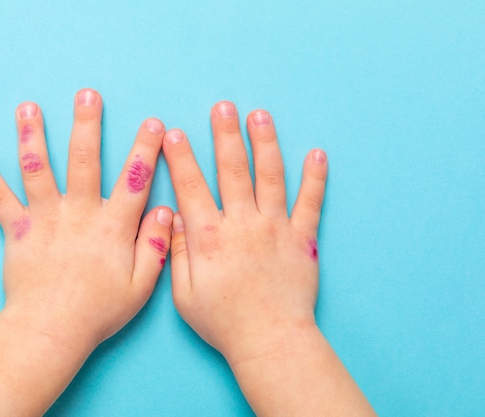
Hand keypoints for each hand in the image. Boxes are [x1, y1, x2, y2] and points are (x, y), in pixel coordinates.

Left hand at [0, 89, 172, 416]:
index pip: (134, 179)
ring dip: (32, 135)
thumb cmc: (98, 310)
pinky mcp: (17, 230)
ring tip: (28, 107)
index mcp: (111, 225)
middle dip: (87, 124)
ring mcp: (45, 218)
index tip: (153, 124)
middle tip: (87, 94)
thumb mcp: (141, 285)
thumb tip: (165, 210)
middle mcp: (78, 212)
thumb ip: (155, 244)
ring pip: (38, 168)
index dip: (146, 150)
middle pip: (84, 160)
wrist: (50, 329)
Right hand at [163, 101, 326, 364]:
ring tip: (260, 116)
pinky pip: (311, 203)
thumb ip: (177, 251)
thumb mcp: (184, 293)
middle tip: (223, 107)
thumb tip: (174, 216)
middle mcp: (243, 224)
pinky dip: (315, 178)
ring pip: (270, 176)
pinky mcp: (303, 239)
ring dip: (265, 143)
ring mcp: (276, 228)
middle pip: (233, 170)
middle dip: (225, 135)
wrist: (270, 340)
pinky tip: (317, 153)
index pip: (191, 186)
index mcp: (210, 237)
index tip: (173, 132)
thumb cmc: (224, 321)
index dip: (181, 157)